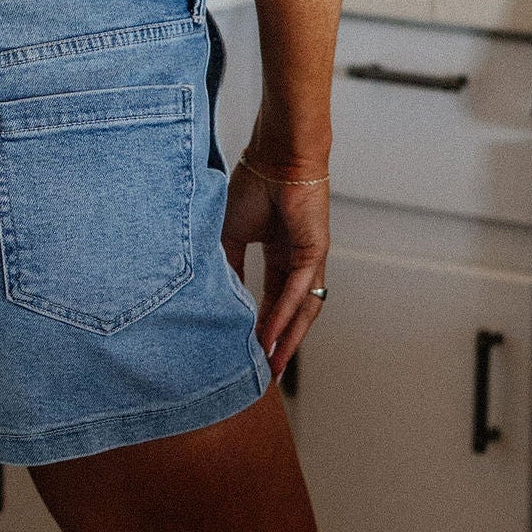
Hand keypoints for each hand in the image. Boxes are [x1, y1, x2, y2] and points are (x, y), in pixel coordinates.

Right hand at [222, 154, 329, 376]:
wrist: (275, 157)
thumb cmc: (254, 185)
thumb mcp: (229, 235)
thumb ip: (227, 267)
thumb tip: (217, 299)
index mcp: (279, 255)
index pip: (270, 301)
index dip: (260, 328)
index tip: (247, 352)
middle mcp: (296, 262)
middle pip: (288, 314)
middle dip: (277, 345)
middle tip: (263, 375)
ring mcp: (308, 260)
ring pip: (300, 310)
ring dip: (286, 340)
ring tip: (270, 366)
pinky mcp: (314, 253)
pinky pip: (298, 291)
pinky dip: (284, 314)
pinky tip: (271, 335)